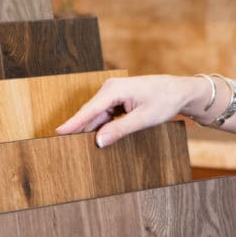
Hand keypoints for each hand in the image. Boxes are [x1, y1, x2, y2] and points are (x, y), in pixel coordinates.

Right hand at [55, 74, 203, 146]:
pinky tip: (97, 138)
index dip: (72, 123)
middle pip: (89, 113)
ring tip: (78, 147)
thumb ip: (120, 130)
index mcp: (114, 90)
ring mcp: (112, 92)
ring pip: (96, 115)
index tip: (57, 133)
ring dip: (91, 129)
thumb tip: (99, 141)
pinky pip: (103, 114)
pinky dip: (100, 125)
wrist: (178, 91)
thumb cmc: (164, 101)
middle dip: (79, 129)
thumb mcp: (143, 119)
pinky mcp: (116, 98)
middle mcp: (110, 88)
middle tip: (65, 148)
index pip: (88, 110)